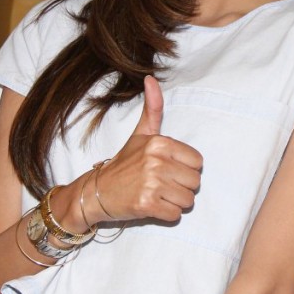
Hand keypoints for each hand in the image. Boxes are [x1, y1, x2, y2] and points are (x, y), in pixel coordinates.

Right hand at [92, 76, 202, 223]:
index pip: (198, 162)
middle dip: (181, 187)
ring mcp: (151, 184)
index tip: (168, 169)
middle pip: (195, 182)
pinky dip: (167, 215)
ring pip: (188, 200)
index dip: (185, 169)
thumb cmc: (123, 163)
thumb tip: (150, 78)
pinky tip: (152, 206)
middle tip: (161, 185)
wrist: (95, 192)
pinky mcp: (146, 205)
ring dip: (175, 202)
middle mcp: (156, 161)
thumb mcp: (140, 134)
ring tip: (157, 195)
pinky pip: (176, 215)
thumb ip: (153, 109)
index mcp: (159, 143)